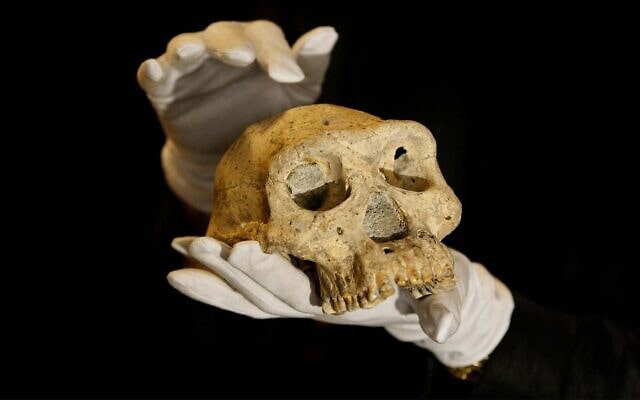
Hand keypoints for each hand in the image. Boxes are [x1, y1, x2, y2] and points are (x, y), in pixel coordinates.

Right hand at [137, 20, 337, 212]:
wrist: (230, 157)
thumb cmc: (267, 116)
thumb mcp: (296, 94)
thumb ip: (310, 65)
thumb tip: (329, 32)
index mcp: (255, 46)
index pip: (265, 37)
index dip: (277, 54)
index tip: (290, 77)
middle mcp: (220, 49)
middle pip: (223, 35)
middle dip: (231, 45)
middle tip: (244, 58)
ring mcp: (190, 68)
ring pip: (185, 47)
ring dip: (187, 49)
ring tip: (191, 53)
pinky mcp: (165, 91)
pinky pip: (153, 77)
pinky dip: (151, 71)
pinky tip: (153, 69)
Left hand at [168, 237, 513, 367]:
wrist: (425, 295)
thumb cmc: (436, 287)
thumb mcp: (447, 293)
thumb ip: (446, 309)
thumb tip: (445, 329)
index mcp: (342, 303)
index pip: (295, 294)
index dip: (265, 274)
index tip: (239, 248)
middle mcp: (315, 303)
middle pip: (261, 294)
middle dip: (226, 270)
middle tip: (188, 244)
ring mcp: (303, 294)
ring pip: (250, 294)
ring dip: (213, 275)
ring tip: (177, 252)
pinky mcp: (300, 281)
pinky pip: (256, 287)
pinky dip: (224, 281)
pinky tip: (197, 262)